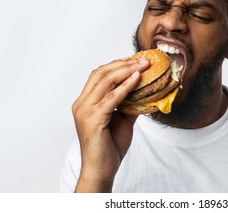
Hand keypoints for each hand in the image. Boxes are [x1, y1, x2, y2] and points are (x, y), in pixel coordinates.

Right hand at [72, 57, 149, 191]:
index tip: (134, 59)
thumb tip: (146, 91)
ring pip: (105, 81)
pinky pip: (112, 98)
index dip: (117, 64)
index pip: (99, 75)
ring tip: (143, 65)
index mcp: (85, 101)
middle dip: (123, 64)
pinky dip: (125, 87)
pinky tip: (137, 79)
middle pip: (101, 73)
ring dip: (126, 71)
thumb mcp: (123, 119)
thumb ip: (130, 104)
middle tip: (143, 59)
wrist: (102, 169)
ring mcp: (85, 111)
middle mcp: (82, 103)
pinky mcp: (93, 119)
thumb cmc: (110, 145)